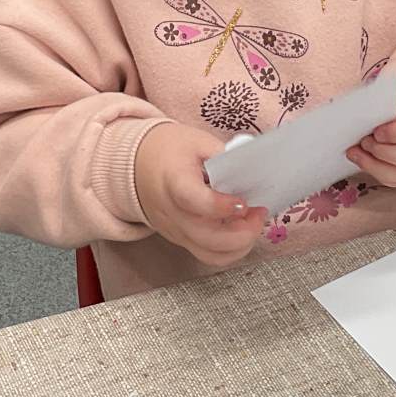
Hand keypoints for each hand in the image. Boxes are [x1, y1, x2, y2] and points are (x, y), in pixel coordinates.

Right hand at [134, 122, 267, 267]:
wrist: (137, 166)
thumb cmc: (169, 151)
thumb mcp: (198, 141)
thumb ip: (226, 156)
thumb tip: (254, 171)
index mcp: (173, 181)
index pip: (193, 201)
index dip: (222, 206)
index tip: (243, 201)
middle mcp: (172, 213)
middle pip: (207, 238)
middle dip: (243, 232)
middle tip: (258, 211)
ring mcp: (176, 231)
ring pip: (211, 255)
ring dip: (241, 245)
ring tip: (253, 222)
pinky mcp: (181, 241)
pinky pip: (209, 255)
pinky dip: (231, 249)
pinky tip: (241, 229)